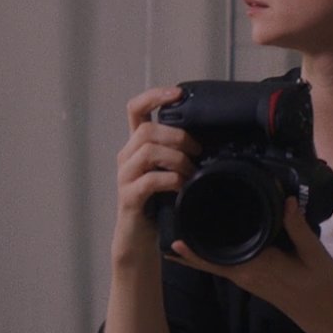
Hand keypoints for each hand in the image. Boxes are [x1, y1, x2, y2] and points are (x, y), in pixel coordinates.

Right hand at [113, 86, 200, 261]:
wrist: (141, 240)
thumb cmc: (159, 204)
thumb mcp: (169, 172)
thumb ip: (178, 153)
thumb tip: (207, 140)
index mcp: (136, 146)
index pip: (136, 109)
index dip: (154, 96)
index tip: (178, 93)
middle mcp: (127, 157)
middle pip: (147, 130)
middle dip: (177, 136)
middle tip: (197, 150)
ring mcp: (125, 177)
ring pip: (148, 151)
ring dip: (176, 159)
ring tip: (191, 172)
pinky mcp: (129, 196)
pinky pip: (150, 179)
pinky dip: (171, 180)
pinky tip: (182, 187)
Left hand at [168, 198, 332, 332]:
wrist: (324, 315)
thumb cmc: (321, 285)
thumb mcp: (315, 254)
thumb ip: (298, 228)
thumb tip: (285, 200)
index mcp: (258, 265)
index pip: (219, 252)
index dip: (197, 241)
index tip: (180, 222)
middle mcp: (244, 274)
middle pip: (207, 258)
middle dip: (187, 242)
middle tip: (168, 218)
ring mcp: (245, 279)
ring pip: (211, 263)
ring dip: (192, 250)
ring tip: (173, 231)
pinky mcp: (248, 279)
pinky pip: (221, 266)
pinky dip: (206, 256)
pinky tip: (198, 245)